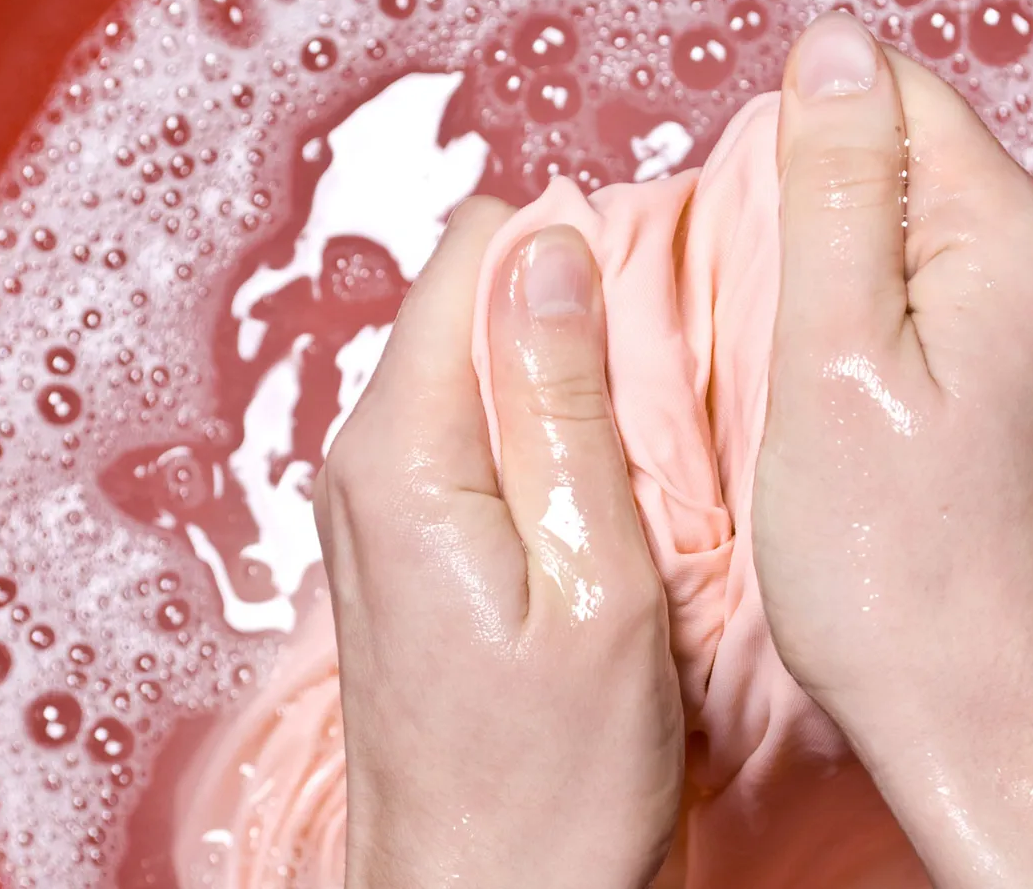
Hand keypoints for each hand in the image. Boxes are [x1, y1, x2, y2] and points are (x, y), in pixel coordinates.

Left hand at [315, 202, 682, 887]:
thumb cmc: (552, 784)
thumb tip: (552, 248)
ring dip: (568, 386)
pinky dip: (546, 442)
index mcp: (406, 454)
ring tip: (641, 470)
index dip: (580, 257)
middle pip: (475, 300)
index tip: (657, 325)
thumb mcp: (595, 582)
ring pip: (481, 366)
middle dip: (575, 319)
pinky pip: (476, 435)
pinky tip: (602, 511)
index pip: (477, 255)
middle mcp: (368, 464)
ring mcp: (379, 506)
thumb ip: (564, 403)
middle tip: (664, 411)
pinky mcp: (406, 544)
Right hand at [753, 13, 1032, 886]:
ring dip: (818, 287)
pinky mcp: (1003, 396)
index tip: (747, 242)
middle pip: (888, 164)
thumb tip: (829, 52)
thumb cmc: (905, 576)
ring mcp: (1028, 337)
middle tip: (765, 336)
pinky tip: (822, 417)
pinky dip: (848, 343)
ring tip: (788, 385)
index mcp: (1006, 236)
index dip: (788, 146)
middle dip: (801, 219)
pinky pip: (908, 317)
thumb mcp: (832, 360)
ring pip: (891, 245)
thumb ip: (834, 190)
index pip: (883, 90)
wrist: (984, 725)